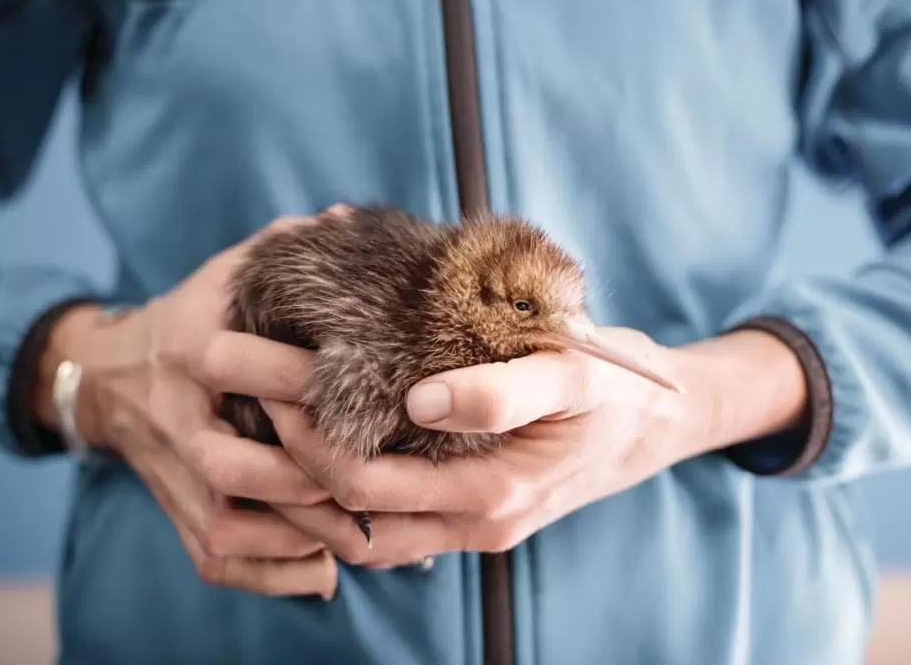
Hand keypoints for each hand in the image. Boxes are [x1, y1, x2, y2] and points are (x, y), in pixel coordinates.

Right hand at [34, 214, 342, 597]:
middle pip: (229, 464)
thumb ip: (285, 247)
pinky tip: (323, 568)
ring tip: (363, 531)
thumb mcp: (229, 273)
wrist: (109, 376)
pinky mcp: (174, 511)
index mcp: (190, 348)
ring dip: (296, 534)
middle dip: (303, 476)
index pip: (237, 366)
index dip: (300, 379)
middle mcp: (176, 416)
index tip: (370, 384)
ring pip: (225, 523)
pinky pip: (215, 559)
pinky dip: (271, 574)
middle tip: (374, 476)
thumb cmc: (194, 318)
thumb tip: (347, 219)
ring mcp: (171, 472)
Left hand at [260, 327, 806, 566]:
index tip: (274, 388)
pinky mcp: (471, 509)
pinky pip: (393, 521)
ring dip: (314, 493)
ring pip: (366, 533)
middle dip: (291, 475)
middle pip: (352, 523)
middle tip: (253, 408)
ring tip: (272, 433)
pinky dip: (349, 495)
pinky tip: (326, 448)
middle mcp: (474, 523)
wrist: (657, 421)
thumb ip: (501, 391)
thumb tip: (418, 400)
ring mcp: (471, 524)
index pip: (367, 486)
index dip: (309, 445)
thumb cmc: (617, 391)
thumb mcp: (574, 375)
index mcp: (491, 495)